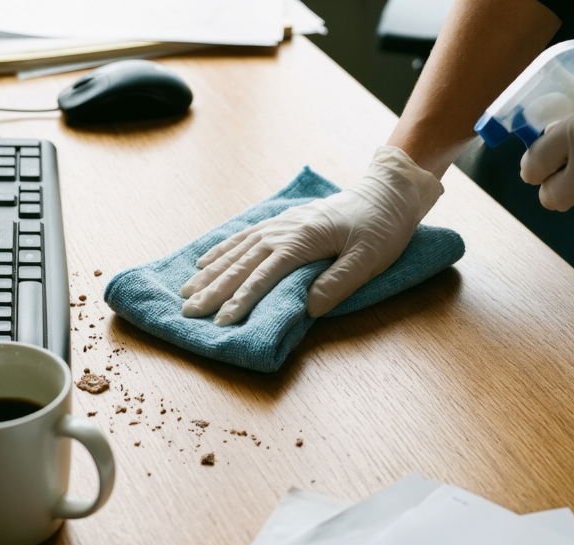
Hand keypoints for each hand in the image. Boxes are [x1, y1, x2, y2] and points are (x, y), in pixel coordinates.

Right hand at [180, 146, 443, 325]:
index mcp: (303, 240)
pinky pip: (244, 236)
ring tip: (187, 291)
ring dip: (211, 272)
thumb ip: (338, 282)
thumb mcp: (369, 259)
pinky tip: (205, 261)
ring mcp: (280, 223)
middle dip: (214, 289)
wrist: (386, 194)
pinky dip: (222, 250)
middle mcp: (284, 230)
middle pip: (242, 263)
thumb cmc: (381, 229)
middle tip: (189, 311)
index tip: (223, 321)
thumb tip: (308, 308)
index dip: (242, 299)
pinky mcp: (282, 222)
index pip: (265, 275)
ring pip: (237, 250)